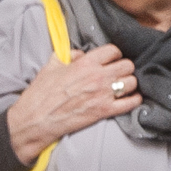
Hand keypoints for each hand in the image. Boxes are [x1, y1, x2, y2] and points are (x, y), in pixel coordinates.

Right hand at [5, 43, 142, 162]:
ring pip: (132, 82)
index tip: (111, 61)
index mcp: (85, 63)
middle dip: (124, 69)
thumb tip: (80, 53)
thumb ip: (68, 55)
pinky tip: (129, 100)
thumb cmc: (41, 93)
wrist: (36, 119)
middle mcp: (98, 76)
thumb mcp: (51, 66)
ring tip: (122, 87)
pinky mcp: (105, 111)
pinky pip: (131, 103)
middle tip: (117, 74)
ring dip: (128, 84)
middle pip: (127, 65)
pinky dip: (134, 100)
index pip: (113, 51)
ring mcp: (103, 94)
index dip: (114, 55)